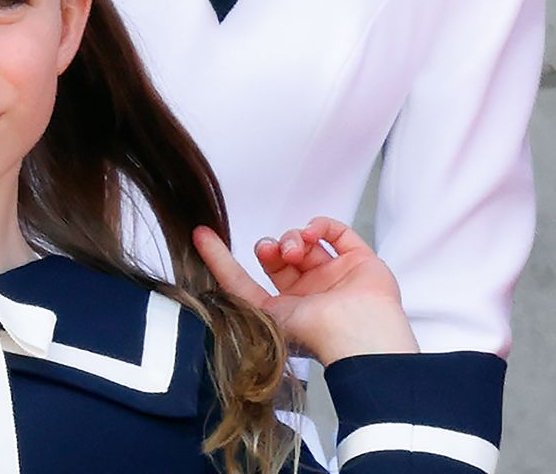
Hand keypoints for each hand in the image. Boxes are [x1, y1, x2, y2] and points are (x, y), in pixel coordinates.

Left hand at [193, 216, 418, 365]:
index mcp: (284, 310)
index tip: (201, 234)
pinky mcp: (359, 261)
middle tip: (271, 252)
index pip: (246, 279)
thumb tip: (206, 259)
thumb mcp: (260, 313)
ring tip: (295, 251)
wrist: (357, 336)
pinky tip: (312, 233)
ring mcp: (334, 276)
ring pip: (304, 242)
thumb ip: (234, 287)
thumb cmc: (311, 334)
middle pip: (278, 256)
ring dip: (292, 238)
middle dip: (269, 248)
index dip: (222, 257)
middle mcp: (308, 293)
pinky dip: (321, 225)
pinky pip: (337, 233)